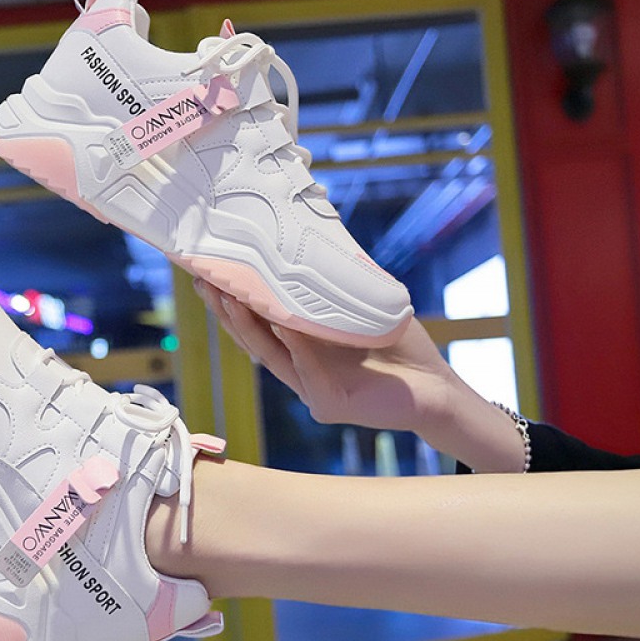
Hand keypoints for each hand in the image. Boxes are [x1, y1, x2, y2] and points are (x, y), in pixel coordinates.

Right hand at [194, 280, 525, 471]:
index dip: (232, 299)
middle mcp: (299, 369)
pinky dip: (296, 347)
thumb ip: (337, 286)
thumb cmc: (401, 348)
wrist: (436, 389)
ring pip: (271, 355)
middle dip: (226, 309)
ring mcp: (311, 389)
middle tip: (203, 280)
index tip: (209, 271)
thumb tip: (316, 235)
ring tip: (229, 297)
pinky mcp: (330, 405)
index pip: (259, 322)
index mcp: (302, 348)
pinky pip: (308, 371)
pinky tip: (282, 325)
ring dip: (248, 326)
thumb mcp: (364, 308)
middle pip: (253, 338)